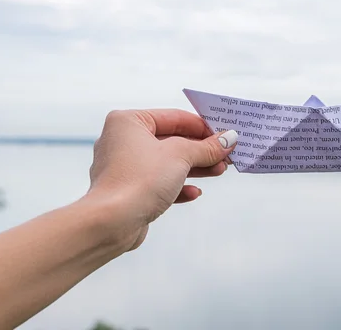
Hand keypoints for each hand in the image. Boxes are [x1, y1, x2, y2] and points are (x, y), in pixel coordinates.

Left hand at [84, 109, 237, 251]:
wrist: (111, 223)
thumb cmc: (139, 180)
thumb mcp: (181, 156)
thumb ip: (207, 147)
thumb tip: (229, 139)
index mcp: (128, 122)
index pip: (174, 117)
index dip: (203, 126)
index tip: (225, 134)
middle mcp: (123, 140)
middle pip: (172, 140)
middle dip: (201, 150)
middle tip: (226, 155)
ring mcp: (124, 167)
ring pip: (167, 162)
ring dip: (195, 167)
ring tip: (218, 171)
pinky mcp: (128, 190)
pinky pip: (158, 182)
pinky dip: (178, 185)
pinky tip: (194, 192)